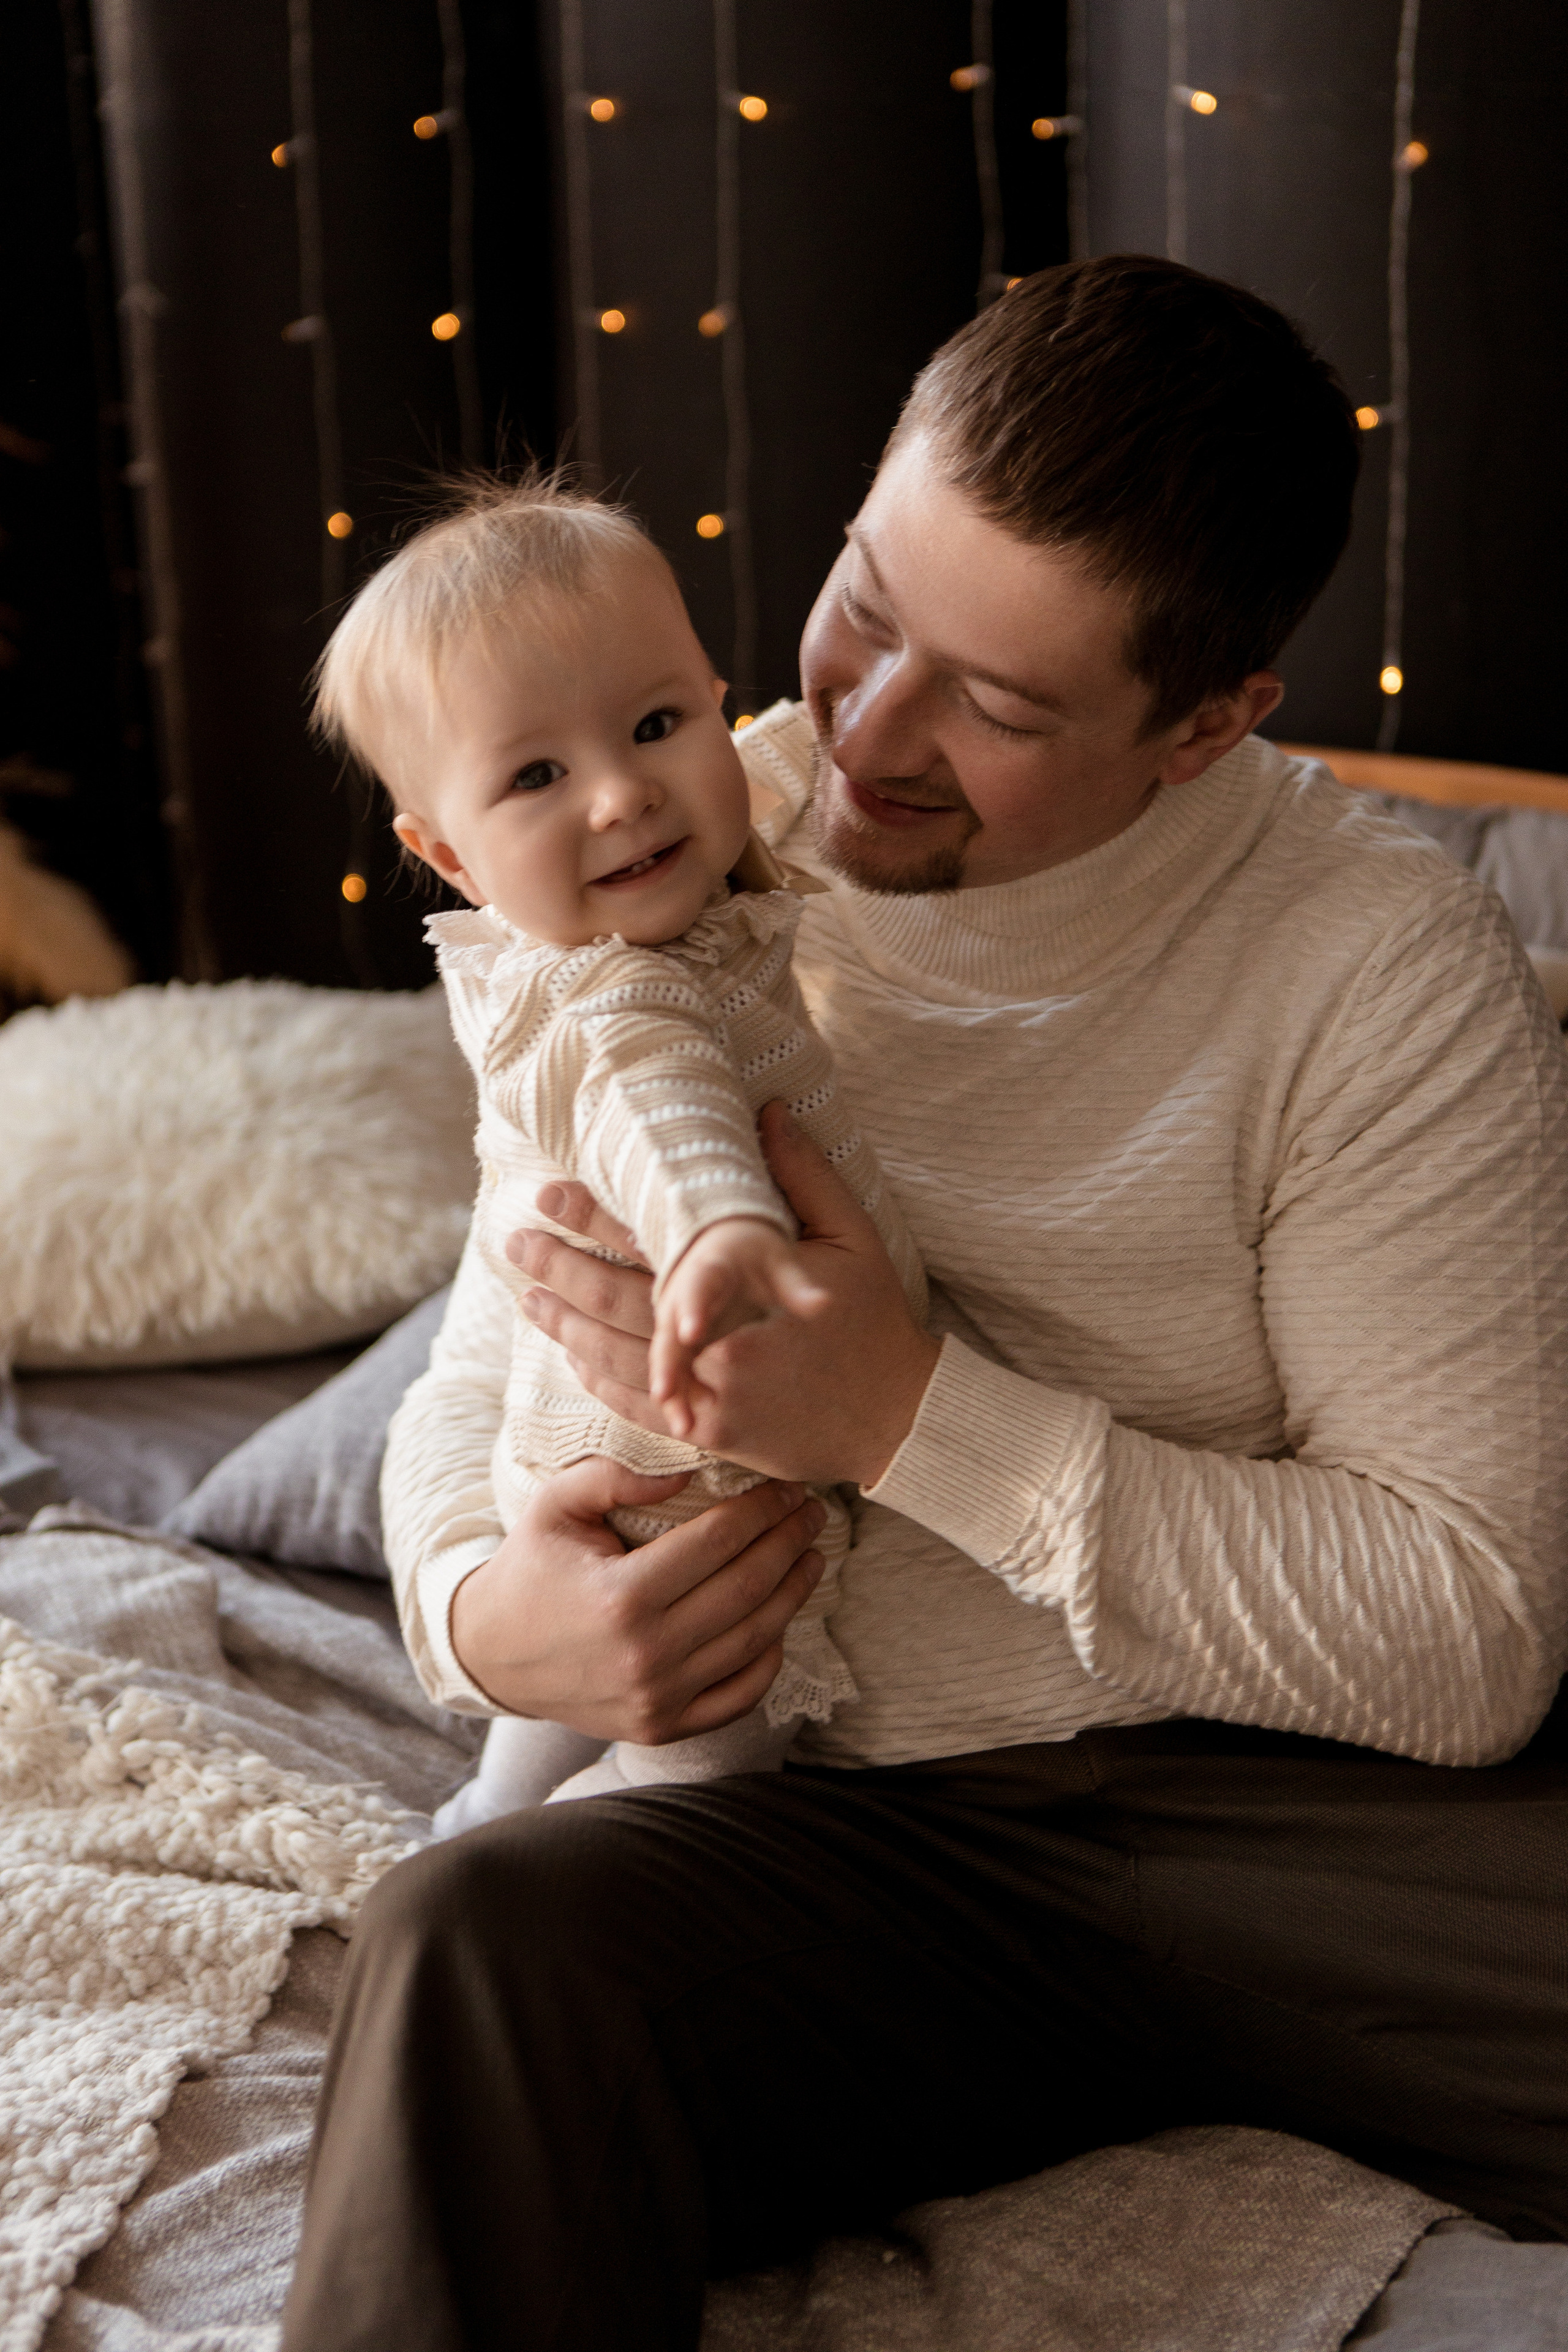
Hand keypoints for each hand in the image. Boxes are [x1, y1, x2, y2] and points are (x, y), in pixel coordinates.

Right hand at [449, 1456, 827, 1741]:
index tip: (787, 1486)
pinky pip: (739, 1697)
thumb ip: (615, 1476)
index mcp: (622, 1596)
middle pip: (747, 1589)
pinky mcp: (663, 1728)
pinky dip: (769, 1659)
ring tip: (810, 1556)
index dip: (762, 1509)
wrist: (493, 1656)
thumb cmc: (530, 1570)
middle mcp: (647, 1654)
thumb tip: (689, 1473)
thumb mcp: (555, 1507)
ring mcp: (659, 1698)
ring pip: (754, 1641)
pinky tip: (781, 1622)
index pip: (718, 1542)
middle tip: (812, 1512)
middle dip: (789, 1542)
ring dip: (793, 1594)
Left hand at [507, 1103, 940, 1484]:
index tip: (553, 1191)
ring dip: (567, 1324)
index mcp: (747, 1288)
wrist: (899, 1418)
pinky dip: (600, 1381)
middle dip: (564, 1268)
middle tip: (516, 1241)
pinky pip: (638, 1406)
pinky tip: (572, 1356)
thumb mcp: (853, 1239)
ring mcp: (709, 1393)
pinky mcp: (711, 1432)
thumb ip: (805, 1176)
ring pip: (617, 1357)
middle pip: (621, 1301)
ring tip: (527, 1298)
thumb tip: (768, 1111)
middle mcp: (719, 1341)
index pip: (656, 1242)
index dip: (600, 1216)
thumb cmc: (877, 1322)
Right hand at [651, 1218, 828, 1439]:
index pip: (699, 1288)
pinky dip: (678, 1397)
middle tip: (665, 1394)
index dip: (693, 1309)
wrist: (727, 1245)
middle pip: (669, 1333)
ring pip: (667, 1359)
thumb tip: (825, 1304)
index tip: (692, 1332)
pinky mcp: (681, 1344)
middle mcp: (683, 1298)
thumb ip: (797, 1286)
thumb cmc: (757, 1256)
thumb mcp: (778, 1262)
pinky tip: (689, 1428)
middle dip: (667, 1365)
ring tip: (682, 1428)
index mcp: (710, 1270)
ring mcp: (677, 1323)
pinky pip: (674, 1372)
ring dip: (670, 1392)